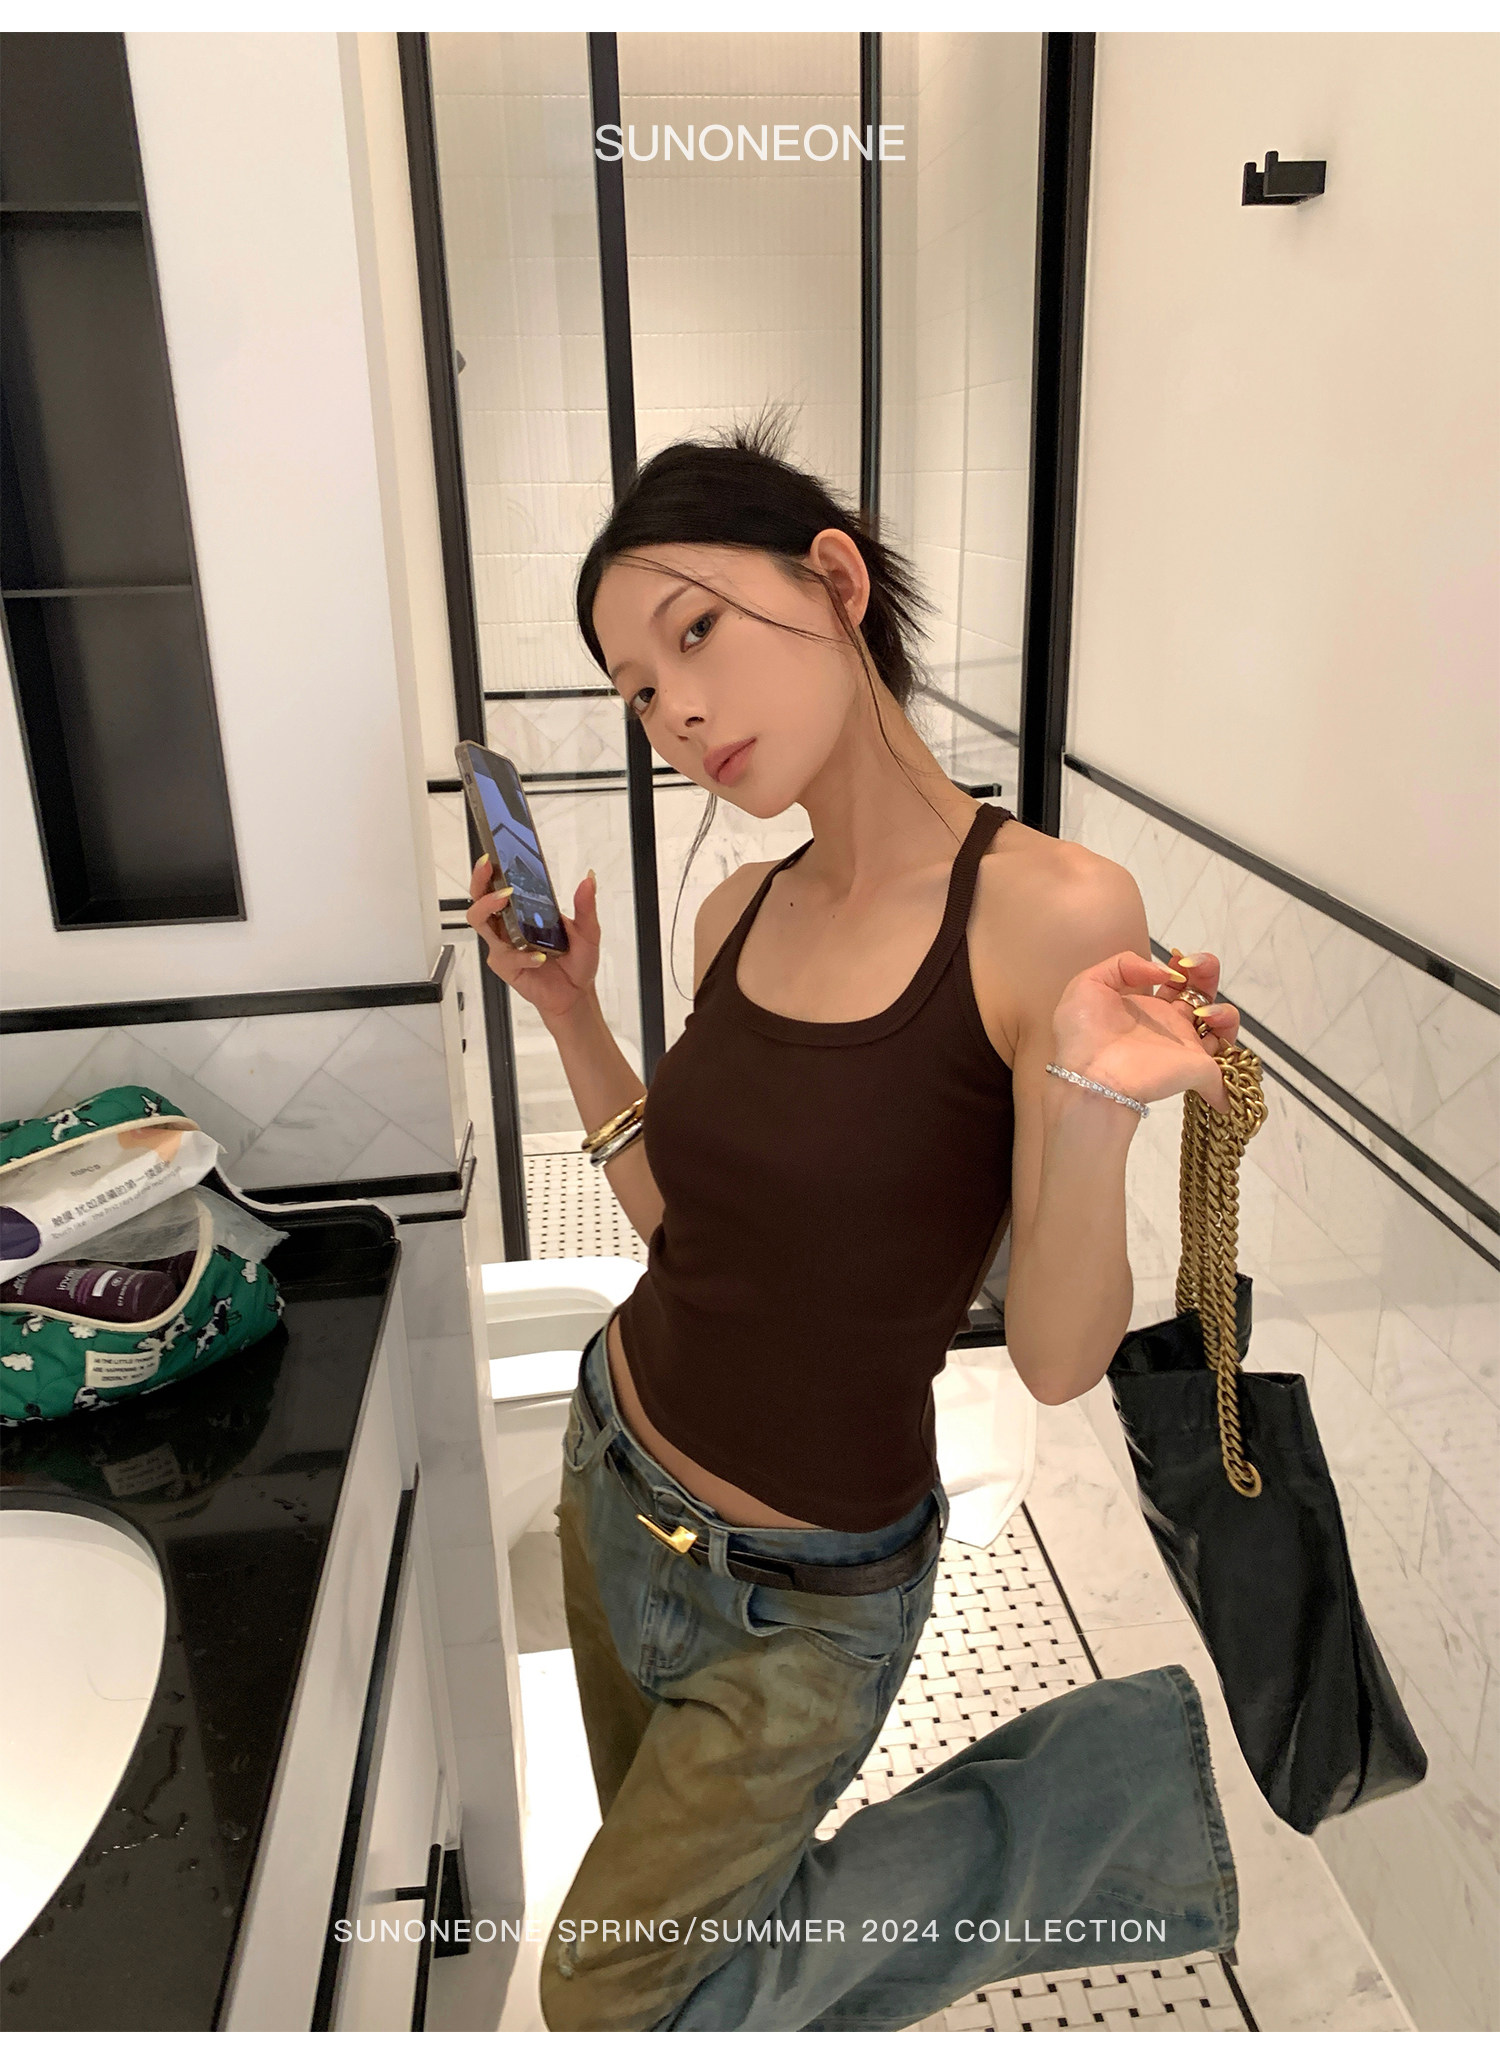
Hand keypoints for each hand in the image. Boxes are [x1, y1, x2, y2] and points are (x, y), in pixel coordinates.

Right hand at [465, 857, 602, 1026]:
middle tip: (490, 868)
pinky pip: (506, 957)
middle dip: (479, 882)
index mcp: (523, 913)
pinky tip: (539, 957)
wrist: (576, 994)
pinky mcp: (505, 967)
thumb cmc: (576, 962)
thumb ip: (586, 906)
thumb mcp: (588, 931)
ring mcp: (504, 946)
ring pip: (481, 924)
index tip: (492, 856)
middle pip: (479, 901)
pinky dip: (523, 955)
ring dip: (490, 907)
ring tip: (506, 899)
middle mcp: (508, 927)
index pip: (498, 888)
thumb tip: (589, 878)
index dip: (489, 871)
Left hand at [1050, 946, 1240, 1113]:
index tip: (1178, 959)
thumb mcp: (1089, 984)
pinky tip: (1211, 1038)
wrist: (1088, 1075)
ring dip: (1224, 1012)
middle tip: (1196, 967)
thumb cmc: (1084, 1034)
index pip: (1177, 984)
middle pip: (1203, 998)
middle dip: (1208, 974)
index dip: (1185, 967)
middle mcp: (1171, 1028)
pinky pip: (1227, 1075)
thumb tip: (1162, 972)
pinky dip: (1233, 1069)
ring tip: (1203, 1012)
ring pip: (1223, 1029)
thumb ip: (1123, 965)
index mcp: (1148, 1009)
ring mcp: (1187, 1050)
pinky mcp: (1198, 1071)